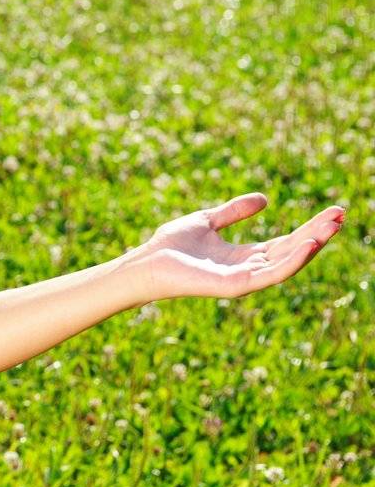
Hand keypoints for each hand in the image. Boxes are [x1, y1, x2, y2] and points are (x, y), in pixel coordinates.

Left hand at [130, 192, 345, 301]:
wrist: (145, 263)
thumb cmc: (170, 245)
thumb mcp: (207, 220)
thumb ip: (234, 212)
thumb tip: (265, 199)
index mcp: (243, 256)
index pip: (285, 242)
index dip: (309, 228)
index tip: (332, 212)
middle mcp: (248, 269)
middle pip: (291, 251)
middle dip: (317, 234)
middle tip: (341, 215)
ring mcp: (244, 280)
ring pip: (286, 263)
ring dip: (311, 245)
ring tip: (332, 227)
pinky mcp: (235, 287)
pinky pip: (270, 274)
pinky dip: (292, 261)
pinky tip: (307, 243)